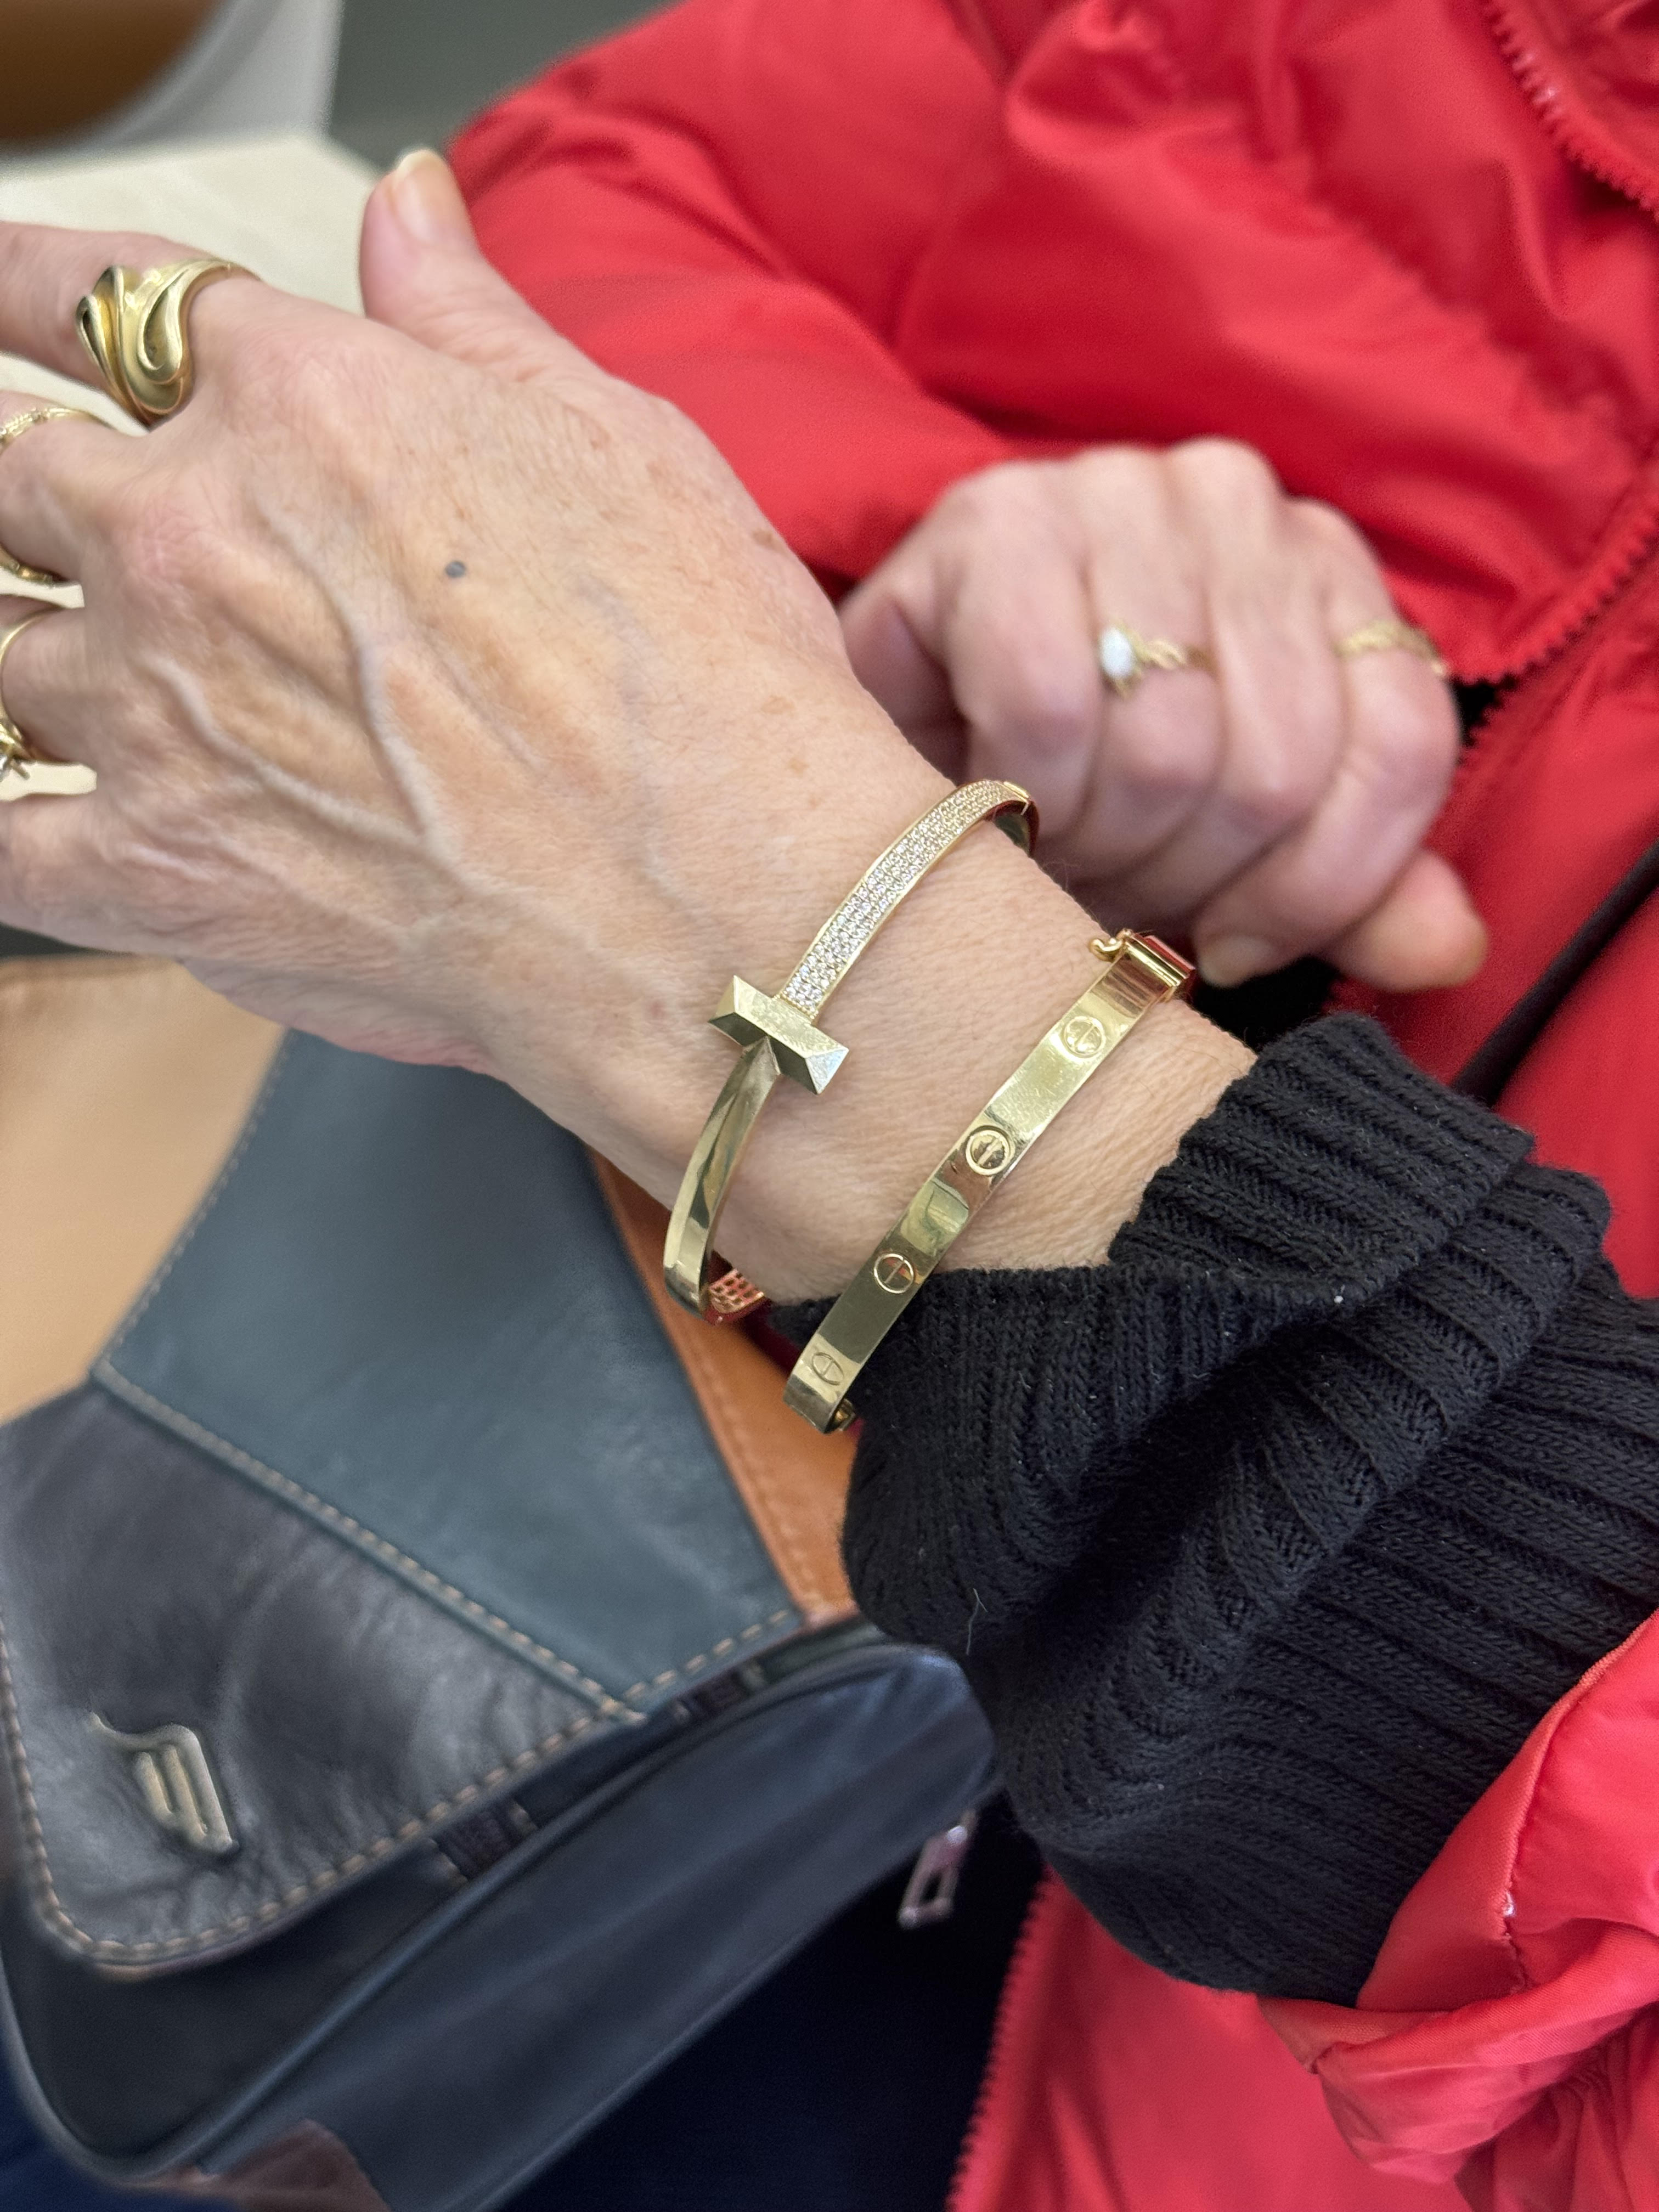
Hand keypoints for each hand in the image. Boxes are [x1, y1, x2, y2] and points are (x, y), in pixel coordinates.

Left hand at [0, 157, 1247, 1296]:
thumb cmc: (693, 683)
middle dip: (44, 501)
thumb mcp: (612, 440)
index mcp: (295, 403)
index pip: (91, 299)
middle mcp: (190, 536)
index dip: (26, 298)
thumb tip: (405, 209)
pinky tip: (53, 825)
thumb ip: (469, 317)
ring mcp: (152, 708)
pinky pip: (4, 843)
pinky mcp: (151, 872)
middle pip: (22, 482)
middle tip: (82, 534)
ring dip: (32, 659)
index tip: (5, 314)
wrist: (708, 901)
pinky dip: (20, 829)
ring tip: (94, 684)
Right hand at [838, 446, 1485, 991]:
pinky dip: (1023, 796)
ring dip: (1099, 848)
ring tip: (1051, 845)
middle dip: (1188, 880)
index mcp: (1325, 568)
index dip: (1323, 888)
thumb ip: (1349, 892)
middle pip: (1281, 765)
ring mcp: (1117, 489)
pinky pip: (1050, 712)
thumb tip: (1449, 948)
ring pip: (1172, 749)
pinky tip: (994, 803)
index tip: (1235, 947)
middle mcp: (1239, 499)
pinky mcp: (995, 520)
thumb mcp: (1230, 857)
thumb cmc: (1077, 797)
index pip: (1400, 744)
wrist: (888, 745)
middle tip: (1110, 889)